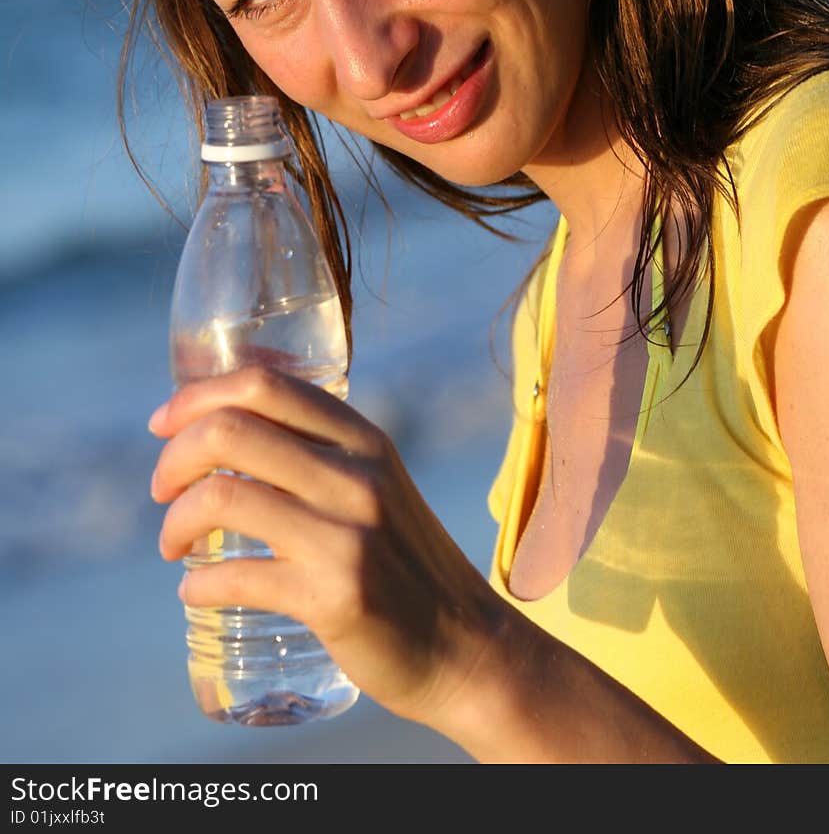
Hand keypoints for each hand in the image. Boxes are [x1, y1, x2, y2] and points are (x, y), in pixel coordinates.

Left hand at [148, 364, 505, 726]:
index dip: (196, 396)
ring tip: (173, 545)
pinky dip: (198, 585)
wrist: (464, 645)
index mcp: (363, 438)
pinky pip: (236, 578)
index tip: (161, 424)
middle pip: (230, 431)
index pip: (263, 385)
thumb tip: (220, 431)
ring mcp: (347, 536)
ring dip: (175, 522)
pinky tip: (195, 592)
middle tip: (161, 491)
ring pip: (222, 498)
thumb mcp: (376, 484)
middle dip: (174, 458)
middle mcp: (357, 475)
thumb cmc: (402, 562)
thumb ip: (318, 453)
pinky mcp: (335, 597)